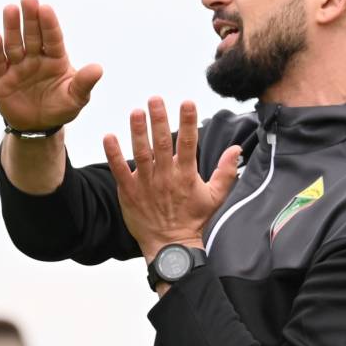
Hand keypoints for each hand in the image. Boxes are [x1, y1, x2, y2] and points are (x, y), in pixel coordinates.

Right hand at [0, 0, 102, 129]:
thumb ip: (84, 83)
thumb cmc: (60, 108)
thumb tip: (98, 69)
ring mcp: (18, 66)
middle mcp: (35, 58)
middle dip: (30, 18)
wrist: (39, 126)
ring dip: (11, 27)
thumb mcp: (76, 98)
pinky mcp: (1, 78)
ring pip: (14, 44)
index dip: (49, 24)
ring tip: (10, 9)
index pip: (53, 38)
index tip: (46, 8)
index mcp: (55, 58)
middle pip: (32, 35)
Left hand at [103, 97, 240, 261]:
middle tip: (155, 99)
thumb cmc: (193, 220)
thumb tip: (236, 149)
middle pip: (163, 143)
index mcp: (186, 175)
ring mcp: (146, 184)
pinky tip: (109, 137)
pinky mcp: (129, 192)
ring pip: (141, 153)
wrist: (171, 246)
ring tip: (136, 112)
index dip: (188, 122)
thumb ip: (226, 172)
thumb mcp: (215, 197)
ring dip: (138, 132)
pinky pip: (119, 171)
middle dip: (159, 119)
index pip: (189, 143)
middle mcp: (166, 177)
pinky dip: (113, 154)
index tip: (187, 102)